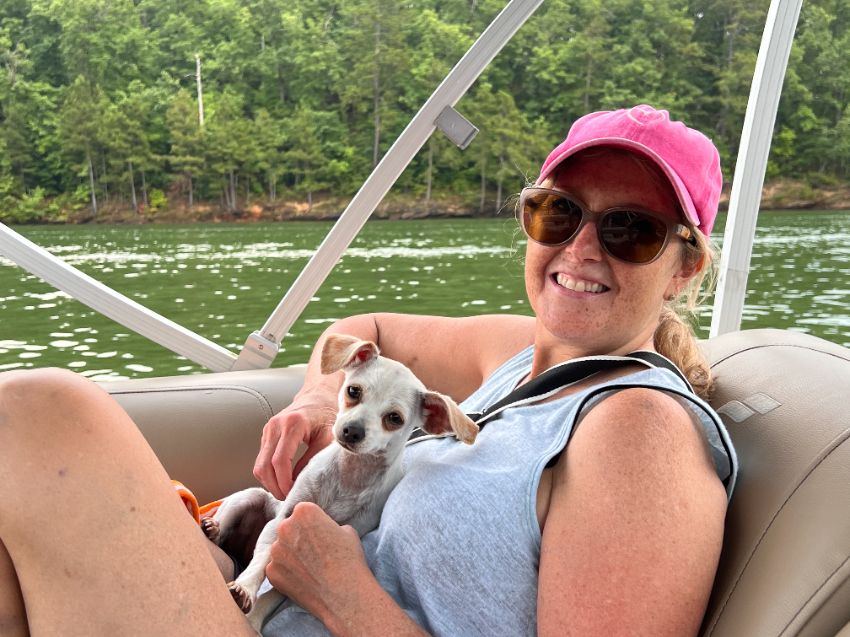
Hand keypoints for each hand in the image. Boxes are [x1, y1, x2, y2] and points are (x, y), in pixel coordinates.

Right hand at [253, 397, 335, 499]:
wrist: (318, 396)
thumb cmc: (326, 415)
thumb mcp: (329, 437)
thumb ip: (316, 458)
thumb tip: (303, 482)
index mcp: (292, 424)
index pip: (280, 460)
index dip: (284, 482)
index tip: (294, 493)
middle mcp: (275, 426)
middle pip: (264, 466)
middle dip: (275, 487)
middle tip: (289, 498)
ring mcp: (268, 430)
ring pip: (259, 466)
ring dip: (270, 483)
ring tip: (287, 492)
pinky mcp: (266, 435)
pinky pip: (261, 461)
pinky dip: (269, 475)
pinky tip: (283, 481)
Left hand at [265, 502, 367, 619]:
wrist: (343, 594)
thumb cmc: (349, 560)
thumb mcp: (346, 530)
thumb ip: (327, 525)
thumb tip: (322, 531)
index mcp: (304, 512)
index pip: (302, 512)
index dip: (311, 523)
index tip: (318, 533)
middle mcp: (285, 527)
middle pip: (288, 528)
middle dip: (298, 536)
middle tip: (312, 551)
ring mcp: (276, 550)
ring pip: (281, 548)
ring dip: (290, 554)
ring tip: (308, 567)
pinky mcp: (271, 571)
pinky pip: (276, 567)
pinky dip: (286, 572)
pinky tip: (301, 578)